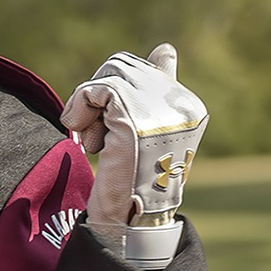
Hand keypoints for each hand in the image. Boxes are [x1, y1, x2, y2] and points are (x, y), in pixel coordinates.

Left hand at [61, 44, 207, 267]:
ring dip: (88, 106)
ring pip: (109, 75)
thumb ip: (148, 93)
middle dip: (100, 96)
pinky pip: (96, 91)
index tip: (155, 68)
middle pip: (123, 67)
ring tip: (97, 141)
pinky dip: (80, 108)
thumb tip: (166, 49)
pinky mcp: (134, 119)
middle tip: (99, 134)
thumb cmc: (132, 181)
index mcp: (189, 108)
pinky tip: (87, 138)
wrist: (129, 220)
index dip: (132, 77)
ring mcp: (159, 111)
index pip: (157, 67)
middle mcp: (181, 105)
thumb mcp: (143, 131)